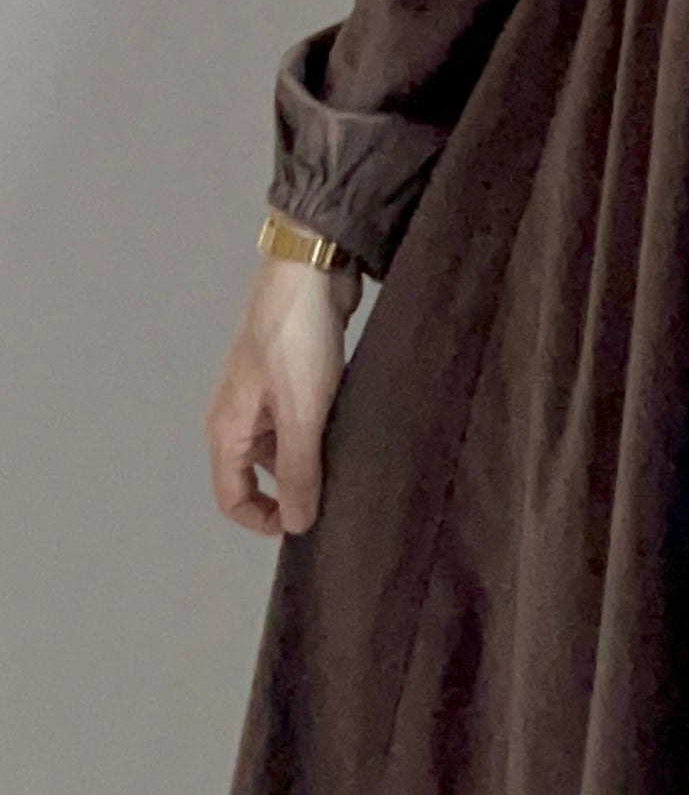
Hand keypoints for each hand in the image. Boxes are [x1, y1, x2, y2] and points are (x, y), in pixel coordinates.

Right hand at [205, 253, 360, 536]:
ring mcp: (266, 391)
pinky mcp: (295, 371)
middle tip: (338, 496)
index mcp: (227, 428)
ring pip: (284, 444)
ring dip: (312, 457)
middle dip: (292, 490)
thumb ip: (299, 471)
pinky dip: (323, 429)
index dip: (262, 520)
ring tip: (352, 464)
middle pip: (258, 473)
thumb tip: (297, 527)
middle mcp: (240, 413)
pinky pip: (303, 417)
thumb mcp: (301, 413)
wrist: (312, 267)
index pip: (230, 496)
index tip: (305, 524)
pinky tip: (354, 429)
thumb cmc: (297, 341)